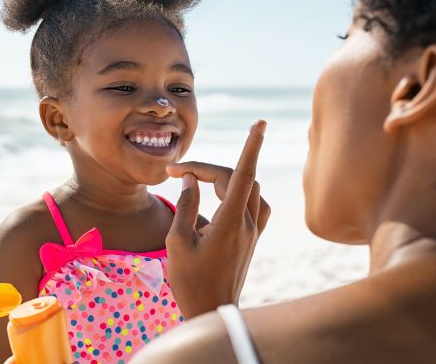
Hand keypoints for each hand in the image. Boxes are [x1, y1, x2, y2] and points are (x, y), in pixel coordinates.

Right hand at [164, 120, 270, 318]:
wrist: (212, 311)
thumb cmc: (189, 281)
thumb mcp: (177, 243)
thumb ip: (185, 207)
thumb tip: (190, 179)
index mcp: (228, 225)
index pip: (243, 176)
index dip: (251, 147)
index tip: (259, 123)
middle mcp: (246, 225)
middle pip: (237, 179)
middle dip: (208, 169)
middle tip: (177, 173)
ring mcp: (253, 232)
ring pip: (250, 189)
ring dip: (227, 178)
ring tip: (200, 182)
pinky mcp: (253, 238)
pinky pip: (256, 204)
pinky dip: (241, 192)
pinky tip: (223, 196)